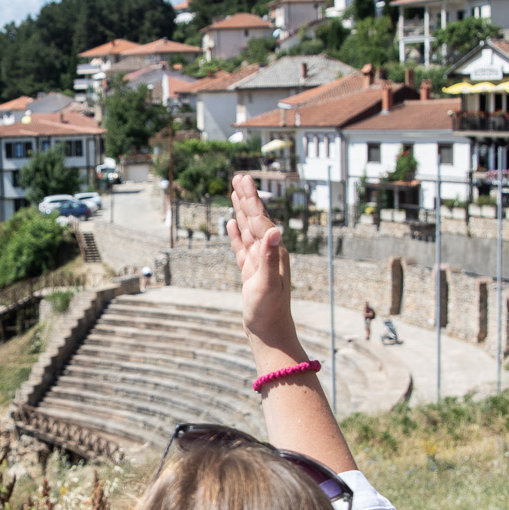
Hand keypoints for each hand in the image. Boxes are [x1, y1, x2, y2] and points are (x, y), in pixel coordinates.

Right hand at [226, 172, 303, 362]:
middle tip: (239, 177)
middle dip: (247, 198)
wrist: (269, 332)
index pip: (260, 219)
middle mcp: (269, 253)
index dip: (250, 199)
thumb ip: (272, 256)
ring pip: (248, 229)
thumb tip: (276, 230)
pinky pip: (242, 246)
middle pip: (255, 219)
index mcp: (274, 252)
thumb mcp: (269, 283)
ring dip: (242, 211)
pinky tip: (232, 223)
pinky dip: (236, 233)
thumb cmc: (270, 311)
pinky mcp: (251, 271)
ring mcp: (259, 261)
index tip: (243, 180)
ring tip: (235, 192)